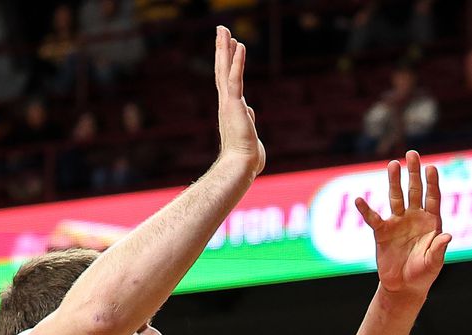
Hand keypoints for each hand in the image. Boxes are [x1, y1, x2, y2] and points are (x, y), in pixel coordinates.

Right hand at [214, 26, 264, 177]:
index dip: (228, 63)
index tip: (230, 48)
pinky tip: (240, 46)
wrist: (241, 167)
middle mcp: (226, 104)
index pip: (228, 82)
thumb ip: (248, 121)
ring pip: (225, 70)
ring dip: (225, 48)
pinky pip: (236, 79)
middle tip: (222, 30)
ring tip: (224, 30)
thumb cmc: (247, 159)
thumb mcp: (249, 134)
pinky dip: (237, 62)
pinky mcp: (235, 104)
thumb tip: (249, 112)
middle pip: (222, 70)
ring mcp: (229, 103)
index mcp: (230, 110)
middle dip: (222, 49)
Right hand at [355, 150, 452, 301]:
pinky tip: (359, 200)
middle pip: (414, 191)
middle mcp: (414, 218)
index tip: (431, 167)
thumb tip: (447, 235)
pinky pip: (373, 218)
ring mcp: (398, 223)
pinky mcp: (382, 232)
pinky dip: (366, 210)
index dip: (432, 183)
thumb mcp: (433, 263)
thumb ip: (438, 249)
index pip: (432, 198)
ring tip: (393, 164)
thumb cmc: (423, 274)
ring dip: (394, 181)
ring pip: (395, 197)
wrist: (404, 287)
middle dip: (413, 173)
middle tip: (412, 154)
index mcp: (431, 223)